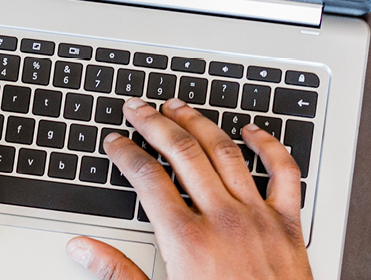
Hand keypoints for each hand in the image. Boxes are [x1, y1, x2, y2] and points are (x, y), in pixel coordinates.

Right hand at [66, 97, 311, 279]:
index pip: (147, 178)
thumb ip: (117, 272)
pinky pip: (283, 172)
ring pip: (225, 153)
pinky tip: (252, 131)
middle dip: (154, 124)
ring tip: (179, 107)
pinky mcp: (288, 224)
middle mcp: (223, 220)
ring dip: (199, 123)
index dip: (126, 153)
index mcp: (187, 240)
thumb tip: (82, 249)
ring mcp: (257, 218)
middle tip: (138, 108)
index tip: (115, 141)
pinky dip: (268, 145)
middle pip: (182, 154)